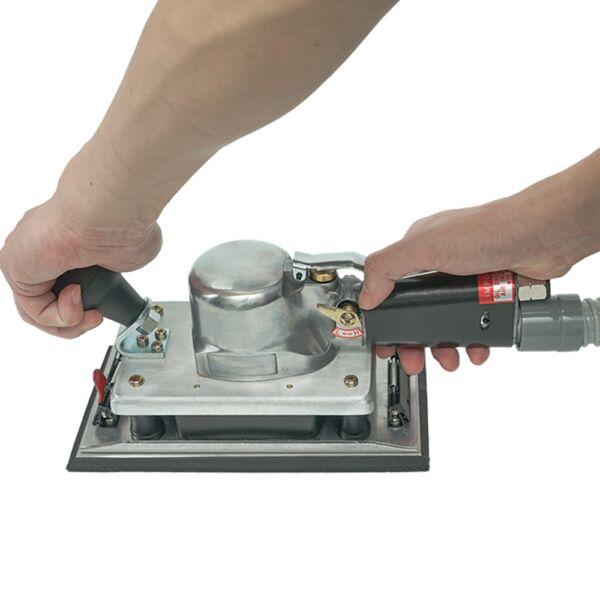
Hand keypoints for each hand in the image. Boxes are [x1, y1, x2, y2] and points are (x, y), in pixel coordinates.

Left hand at [0, 174, 161, 337]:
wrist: (109, 215)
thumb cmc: (121, 225)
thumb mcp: (124, 259)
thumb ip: (114, 269)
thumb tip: (113, 270)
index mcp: (65, 242)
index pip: (62, 285)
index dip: (84, 306)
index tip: (102, 307)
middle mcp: (42, 249)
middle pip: (48, 303)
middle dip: (76, 320)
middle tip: (96, 316)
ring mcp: (27, 259)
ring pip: (39, 312)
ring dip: (71, 322)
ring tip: (91, 311)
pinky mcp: (15, 268)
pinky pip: (35, 311)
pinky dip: (62, 313)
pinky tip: (76, 293)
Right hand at [359, 158, 598, 373]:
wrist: (543, 236)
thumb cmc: (488, 230)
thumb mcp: (425, 245)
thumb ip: (387, 267)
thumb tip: (366, 296)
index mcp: (419, 251)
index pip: (389, 287)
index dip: (383, 316)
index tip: (382, 341)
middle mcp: (441, 266)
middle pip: (417, 313)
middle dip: (414, 341)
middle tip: (413, 359)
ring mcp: (466, 283)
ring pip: (446, 324)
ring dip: (444, 347)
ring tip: (449, 359)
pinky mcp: (491, 296)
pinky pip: (476, 327)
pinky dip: (474, 343)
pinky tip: (477, 349)